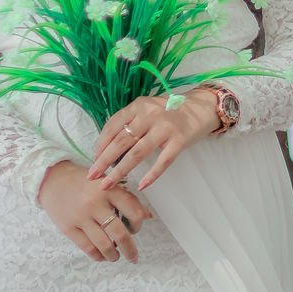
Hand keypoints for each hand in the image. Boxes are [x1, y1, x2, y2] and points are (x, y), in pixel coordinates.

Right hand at [38, 160, 152, 263]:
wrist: (53, 179)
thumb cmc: (84, 181)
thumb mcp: (106, 183)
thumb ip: (127, 198)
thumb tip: (148, 216)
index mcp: (108, 188)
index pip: (133, 211)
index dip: (138, 224)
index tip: (136, 229)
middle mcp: (96, 203)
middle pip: (120, 232)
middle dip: (130, 249)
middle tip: (133, 256)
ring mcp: (81, 216)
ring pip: (104, 244)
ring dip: (114, 255)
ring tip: (116, 257)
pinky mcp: (69, 227)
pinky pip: (88, 248)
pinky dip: (98, 255)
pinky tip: (102, 255)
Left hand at [87, 90, 220, 191]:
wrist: (200, 108)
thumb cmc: (169, 112)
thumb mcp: (147, 109)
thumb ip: (130, 122)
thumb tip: (107, 146)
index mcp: (138, 105)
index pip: (113, 125)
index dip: (101, 143)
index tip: (94, 159)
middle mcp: (150, 114)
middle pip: (122, 141)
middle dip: (104, 160)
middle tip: (92, 176)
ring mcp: (165, 127)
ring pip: (138, 153)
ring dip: (120, 171)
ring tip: (108, 184)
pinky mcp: (180, 140)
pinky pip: (163, 161)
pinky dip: (151, 175)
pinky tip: (141, 185)